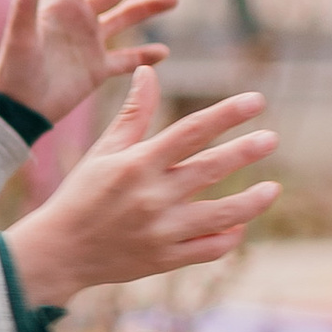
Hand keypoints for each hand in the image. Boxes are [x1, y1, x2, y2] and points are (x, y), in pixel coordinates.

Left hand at [0, 0, 180, 123]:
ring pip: (126, 17)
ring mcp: (90, 42)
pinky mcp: (97, 68)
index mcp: (61, 2)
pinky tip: (163, 52)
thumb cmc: (12, 71)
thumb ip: (23, 9)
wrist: (16, 110)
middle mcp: (79, 17)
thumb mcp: (18, 39)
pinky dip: (144, 56)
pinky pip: (127, 59)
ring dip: (149, 6)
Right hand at [7, 70, 277, 306]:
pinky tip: (239, 224)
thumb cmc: (80, 195)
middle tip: (271, 139)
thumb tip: (150, 71)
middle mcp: (151, 196)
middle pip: (211, 168)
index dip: (227, 114)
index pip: (191, 131)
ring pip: (221, 215)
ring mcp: (160, 231)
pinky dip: (229, 237)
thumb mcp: (103, 152)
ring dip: (252, 201)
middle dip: (246, 151)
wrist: (58, 252)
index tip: (256, 101)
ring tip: (273, 189)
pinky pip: (209, 248)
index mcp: (136, 164)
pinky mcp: (164, 260)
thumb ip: (133, 114)